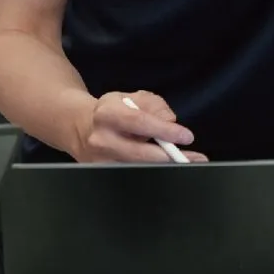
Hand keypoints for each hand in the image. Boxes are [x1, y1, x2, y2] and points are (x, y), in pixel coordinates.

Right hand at [71, 91, 207, 163]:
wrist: (81, 127)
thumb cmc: (113, 111)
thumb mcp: (132, 98)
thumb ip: (154, 105)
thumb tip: (170, 120)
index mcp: (107, 114)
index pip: (140, 122)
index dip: (165, 131)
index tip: (186, 136)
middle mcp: (101, 139)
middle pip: (139, 154)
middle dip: (168, 157)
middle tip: (192, 159)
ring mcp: (100, 161)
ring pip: (137, 169)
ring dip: (163, 168)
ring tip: (184, 164)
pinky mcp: (102, 174)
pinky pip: (131, 176)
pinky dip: (150, 173)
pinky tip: (164, 169)